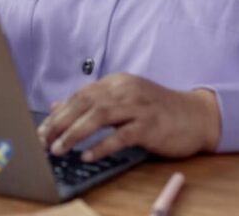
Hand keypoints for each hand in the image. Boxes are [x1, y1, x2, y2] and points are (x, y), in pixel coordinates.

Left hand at [37, 73, 220, 161]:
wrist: (197, 115)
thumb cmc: (158, 111)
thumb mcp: (124, 100)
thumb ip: (93, 103)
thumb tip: (58, 107)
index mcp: (116, 82)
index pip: (80, 96)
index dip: (58, 113)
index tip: (42, 130)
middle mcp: (125, 90)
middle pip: (85, 103)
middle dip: (60, 123)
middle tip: (44, 141)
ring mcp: (139, 106)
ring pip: (99, 116)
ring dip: (75, 133)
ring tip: (59, 149)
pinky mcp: (150, 125)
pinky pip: (121, 136)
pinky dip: (101, 146)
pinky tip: (87, 155)